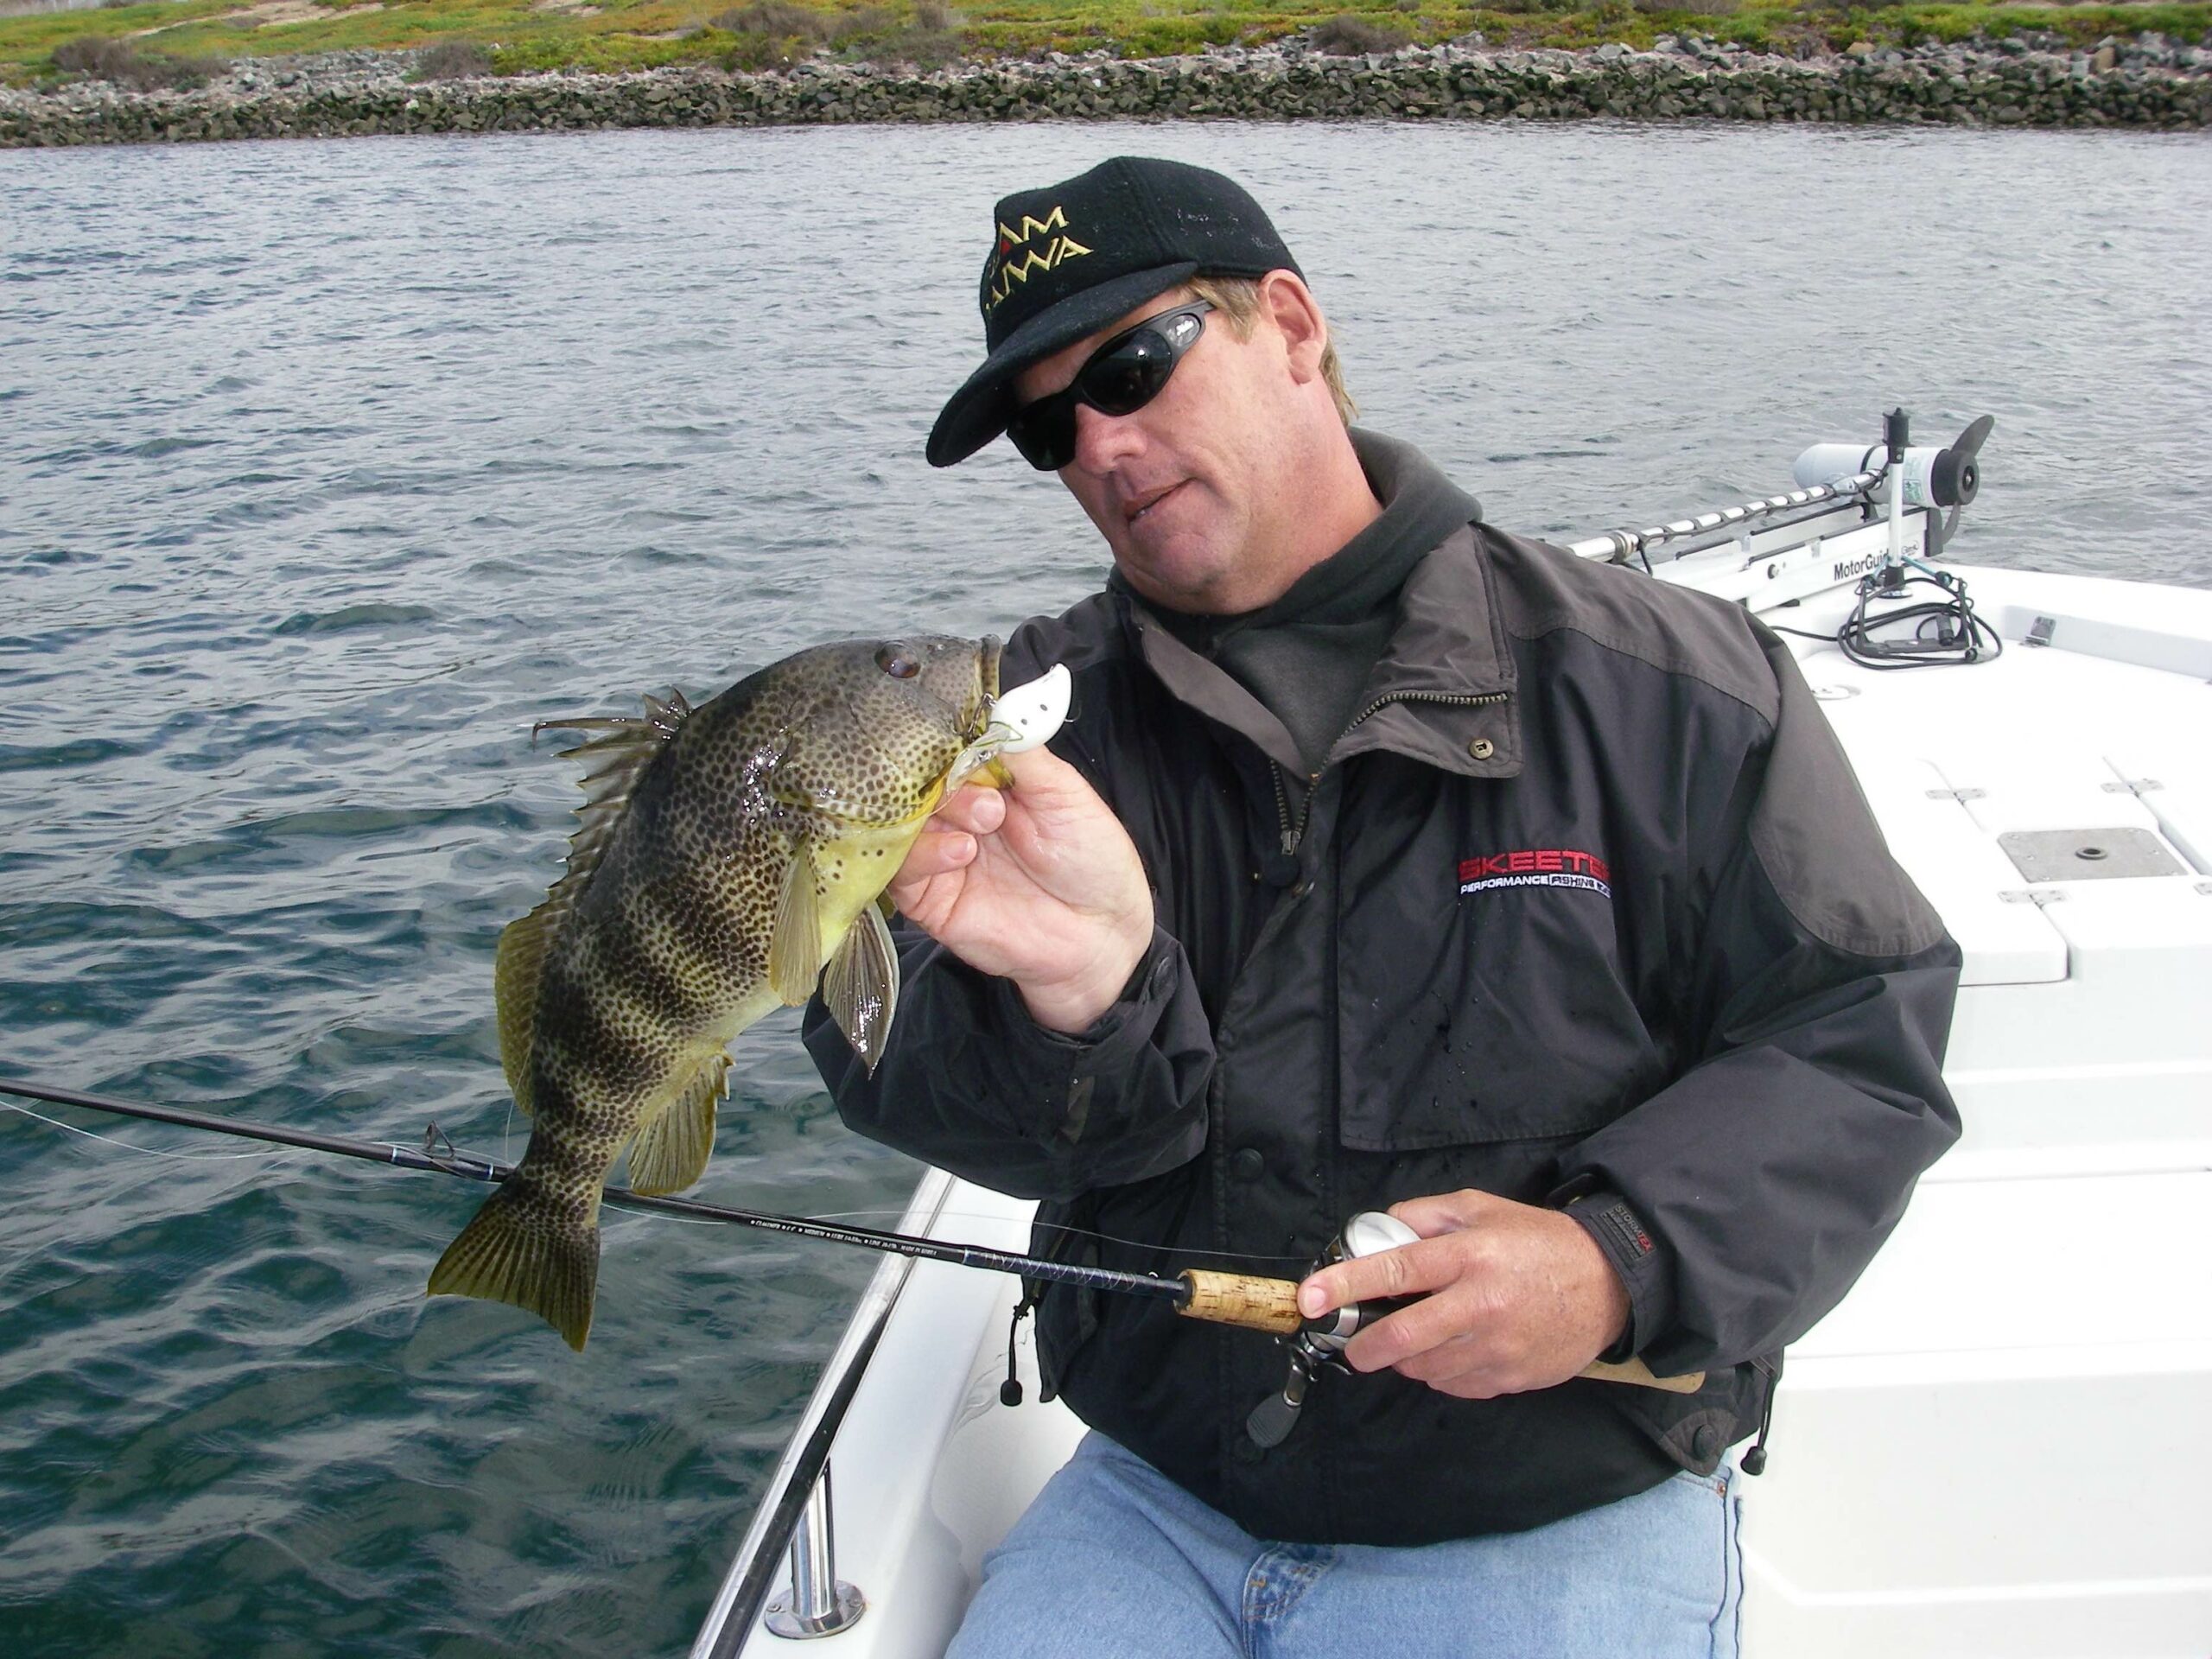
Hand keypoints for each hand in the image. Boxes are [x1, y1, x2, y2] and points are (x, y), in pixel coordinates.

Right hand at [890, 744, 1153, 1033]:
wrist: (1102, 934)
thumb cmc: (1092, 859)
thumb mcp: (1064, 791)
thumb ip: (1023, 750)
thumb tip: (993, 704)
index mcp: (985, 782)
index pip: (944, 750)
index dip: (946, 744)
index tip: (959, 743)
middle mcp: (956, 814)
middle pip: (917, 783)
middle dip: (946, 784)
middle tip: (991, 805)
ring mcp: (939, 855)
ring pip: (901, 823)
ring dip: (938, 816)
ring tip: (982, 828)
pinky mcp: (929, 899)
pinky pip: (900, 871)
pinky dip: (924, 855)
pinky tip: (962, 853)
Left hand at [1296, 1190, 1631, 1399]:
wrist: (1607, 1283)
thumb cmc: (1538, 1242)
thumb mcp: (1481, 1208)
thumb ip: (1425, 1215)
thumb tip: (1379, 1230)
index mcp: (1470, 1254)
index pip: (1395, 1269)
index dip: (1346, 1284)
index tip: (1310, 1297)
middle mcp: (1481, 1303)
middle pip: (1403, 1336)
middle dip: (1365, 1346)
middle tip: (1355, 1346)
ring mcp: (1498, 1346)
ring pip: (1425, 1367)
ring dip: (1406, 1358)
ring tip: (1415, 1339)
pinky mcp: (1511, 1377)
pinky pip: (1454, 1385)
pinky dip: (1440, 1373)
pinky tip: (1451, 1351)